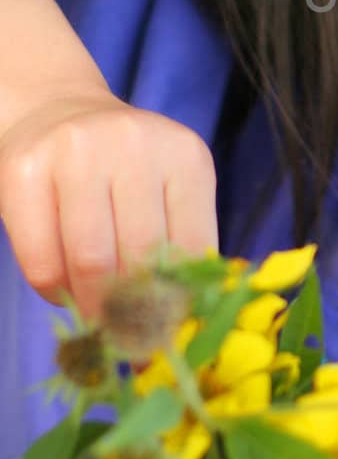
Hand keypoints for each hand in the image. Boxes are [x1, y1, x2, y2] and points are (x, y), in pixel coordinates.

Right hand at [0, 82, 218, 322]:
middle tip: (130, 346)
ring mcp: (76, 151)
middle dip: (135, 314)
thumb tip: (183, 328)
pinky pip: (41, 257)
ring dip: (93, 308)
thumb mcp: (166, 191)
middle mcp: (133, 145)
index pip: (192, 247)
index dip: (181, 305)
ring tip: (97, 322)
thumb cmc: (120, 169)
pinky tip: (63, 291)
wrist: (56, 112)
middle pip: (139, 256)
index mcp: (185, 157)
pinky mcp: (25, 168)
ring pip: (89, 260)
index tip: (170, 341)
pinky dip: (53, 291)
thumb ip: (178, 246)